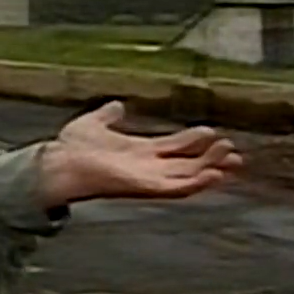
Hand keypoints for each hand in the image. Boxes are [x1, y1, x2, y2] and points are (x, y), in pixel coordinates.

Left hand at [39, 101, 243, 205]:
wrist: (59, 162)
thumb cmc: (72, 147)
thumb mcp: (93, 123)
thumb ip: (107, 115)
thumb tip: (117, 105)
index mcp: (140, 152)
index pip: (175, 147)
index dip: (195, 141)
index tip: (214, 132)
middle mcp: (148, 167)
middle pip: (188, 164)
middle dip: (211, 158)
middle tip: (234, 150)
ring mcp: (149, 179)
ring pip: (188, 176)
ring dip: (211, 168)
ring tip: (233, 158)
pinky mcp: (146, 188)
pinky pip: (178, 189)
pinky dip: (197, 183)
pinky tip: (214, 175)